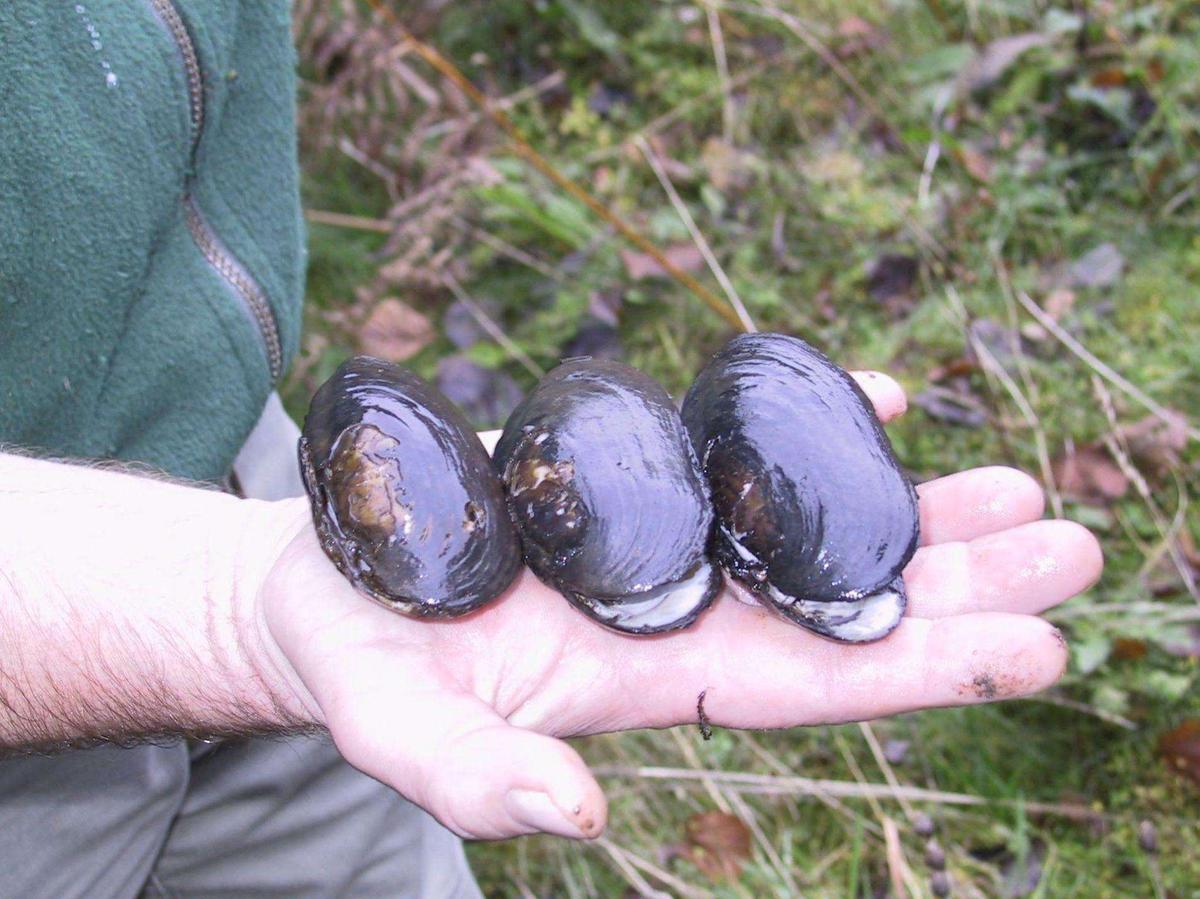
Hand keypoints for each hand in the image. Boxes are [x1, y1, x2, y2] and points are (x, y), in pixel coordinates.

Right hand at [255, 371, 1101, 840]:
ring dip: (910, 509)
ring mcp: (656, 542)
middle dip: (957, 583)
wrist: (324, 585)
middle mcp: (671, 612)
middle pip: (837, 603)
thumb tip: (575, 818)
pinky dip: (804, 423)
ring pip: (803, 527)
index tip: (1035, 650)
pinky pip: (733, 451)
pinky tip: (880, 399)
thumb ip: (475, 780)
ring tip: (1016, 489)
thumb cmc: (358, 663)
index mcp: (641, 679)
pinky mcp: (628, 479)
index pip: (804, 683)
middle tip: (1074, 546)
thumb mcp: (396, 733)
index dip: (918, 669)